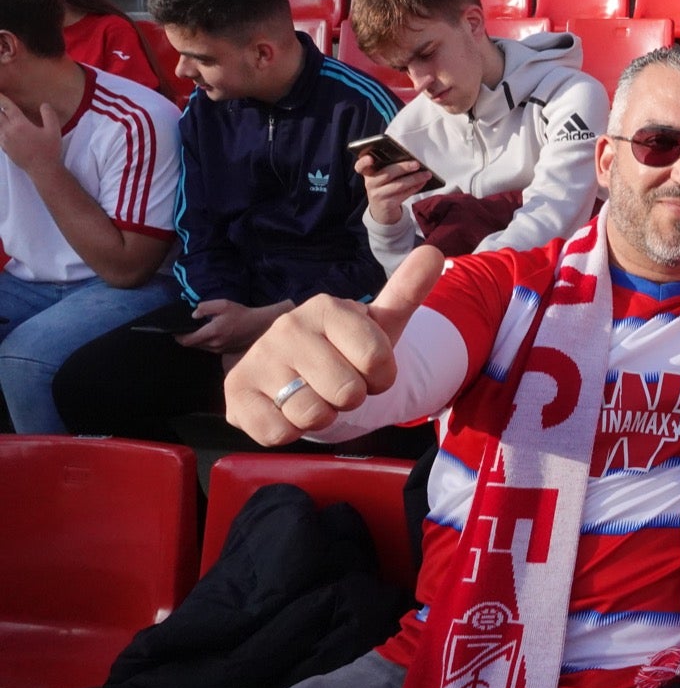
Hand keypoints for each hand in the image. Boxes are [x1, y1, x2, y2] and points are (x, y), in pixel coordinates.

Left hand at [0, 95, 62, 175]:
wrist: (42, 169)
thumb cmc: (49, 149)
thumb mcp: (54, 130)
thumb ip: (49, 114)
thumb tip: (44, 105)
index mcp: (20, 124)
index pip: (7, 107)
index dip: (2, 98)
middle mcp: (8, 131)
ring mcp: (4, 140)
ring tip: (0, 115)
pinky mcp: (4, 148)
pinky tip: (2, 128)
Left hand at [177, 298, 292, 354]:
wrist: (259, 325)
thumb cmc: (241, 313)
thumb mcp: (223, 304)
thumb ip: (205, 307)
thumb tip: (193, 315)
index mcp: (212, 332)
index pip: (187, 340)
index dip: (178, 336)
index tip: (174, 330)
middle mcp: (214, 344)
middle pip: (192, 345)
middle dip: (186, 338)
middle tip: (184, 328)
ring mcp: (220, 349)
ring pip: (200, 347)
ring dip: (196, 340)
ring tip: (196, 330)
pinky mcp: (225, 351)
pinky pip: (209, 348)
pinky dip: (205, 342)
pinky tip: (209, 334)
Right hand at [223, 246, 445, 444]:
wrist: (288, 375)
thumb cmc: (342, 351)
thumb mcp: (378, 324)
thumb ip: (407, 292)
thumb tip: (435, 254)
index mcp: (327, 308)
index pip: (378, 359)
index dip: (380, 378)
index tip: (365, 369)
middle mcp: (288, 327)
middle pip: (348, 392)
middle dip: (349, 399)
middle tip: (335, 385)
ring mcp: (259, 359)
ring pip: (315, 415)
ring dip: (321, 416)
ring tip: (310, 396)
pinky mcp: (236, 395)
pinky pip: (280, 433)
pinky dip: (289, 432)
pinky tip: (283, 411)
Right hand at [357, 152, 434, 223]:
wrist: (381, 210)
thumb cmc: (384, 187)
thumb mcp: (381, 177)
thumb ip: (388, 167)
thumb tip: (410, 158)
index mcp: (368, 173)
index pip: (360, 166)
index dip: (363, 162)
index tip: (370, 158)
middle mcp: (370, 183)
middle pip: (387, 174)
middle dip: (403, 167)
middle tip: (416, 164)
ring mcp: (378, 195)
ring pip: (399, 185)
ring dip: (415, 178)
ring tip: (427, 174)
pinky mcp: (388, 204)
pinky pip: (404, 194)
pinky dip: (415, 187)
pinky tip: (423, 182)